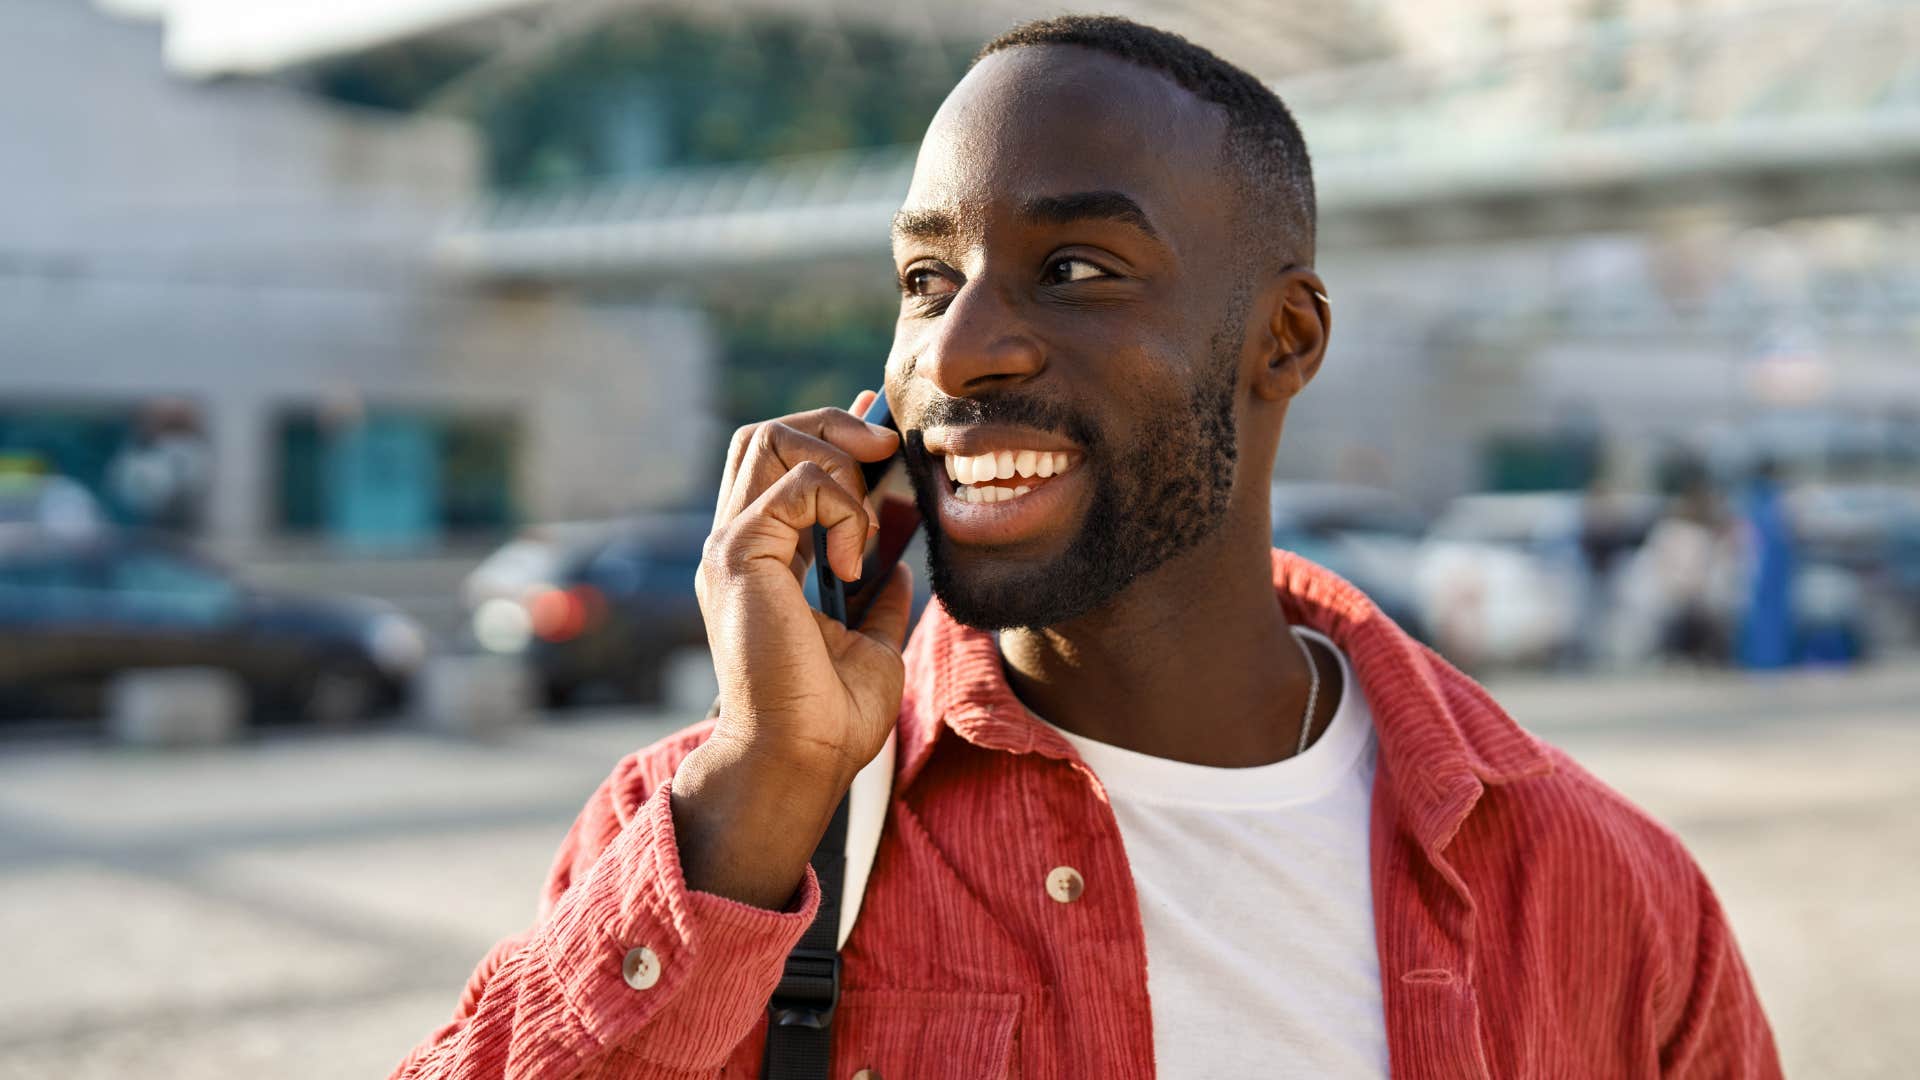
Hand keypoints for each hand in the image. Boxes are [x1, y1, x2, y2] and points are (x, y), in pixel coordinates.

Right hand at [696, 389, 914, 778]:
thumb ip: (878, 598)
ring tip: (865, 523)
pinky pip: (798, 487)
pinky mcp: (739, 556)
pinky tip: (852, 563)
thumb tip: (899, 565)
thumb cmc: (831, 716)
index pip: (781, 462)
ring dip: (836, 461)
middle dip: (832, 425)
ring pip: (770, 439)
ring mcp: (731, 547)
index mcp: (762, 559)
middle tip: (884, 453)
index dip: (832, 433)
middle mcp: (737, 545)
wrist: (802, 758)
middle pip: (766, 434)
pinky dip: (841, 510)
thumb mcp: (871, 642)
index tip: (882, 433)